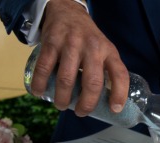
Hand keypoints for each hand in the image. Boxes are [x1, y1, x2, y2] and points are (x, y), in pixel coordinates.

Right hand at [30, 0, 128, 115]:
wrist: (68, 12)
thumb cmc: (88, 40)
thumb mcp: (104, 51)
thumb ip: (106, 72)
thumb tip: (104, 104)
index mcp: (109, 52)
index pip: (120, 74)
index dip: (119, 94)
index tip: (114, 109)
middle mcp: (93, 48)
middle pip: (92, 82)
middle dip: (86, 104)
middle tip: (81, 113)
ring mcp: (71, 44)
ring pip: (67, 79)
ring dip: (63, 98)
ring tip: (62, 105)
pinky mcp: (51, 42)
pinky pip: (44, 68)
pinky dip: (40, 84)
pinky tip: (39, 92)